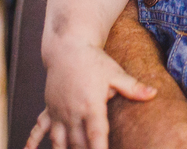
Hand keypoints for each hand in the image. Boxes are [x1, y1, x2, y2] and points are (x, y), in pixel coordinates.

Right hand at [26, 44, 156, 148]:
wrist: (68, 47)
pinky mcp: (50, 109)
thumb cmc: (93, 60)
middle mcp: (73, 112)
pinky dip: (32, 141)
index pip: (96, 136)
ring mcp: (59, 112)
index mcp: (91, 106)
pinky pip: (39, 128)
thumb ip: (133, 87)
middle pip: (78, 144)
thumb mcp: (115, 73)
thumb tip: (154, 93)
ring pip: (59, 141)